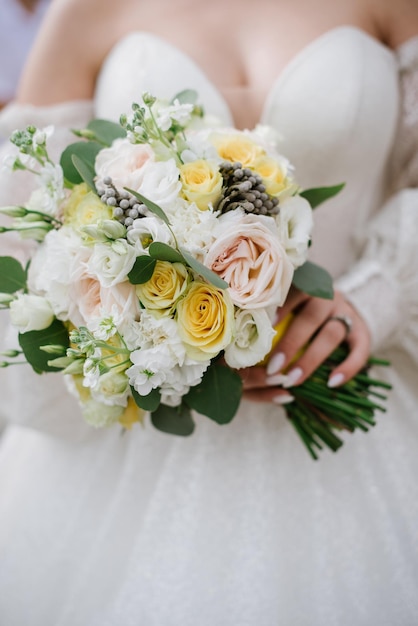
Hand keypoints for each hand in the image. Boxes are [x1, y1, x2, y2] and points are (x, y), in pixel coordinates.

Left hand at [240, 287, 370, 403]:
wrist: (338, 311)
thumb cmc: (297, 315)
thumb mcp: (283, 311)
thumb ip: (263, 323)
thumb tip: (228, 352)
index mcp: (303, 287)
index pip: (292, 291)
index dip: (278, 308)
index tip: (262, 327)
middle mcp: (326, 296)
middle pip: (311, 316)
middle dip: (291, 342)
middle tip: (273, 367)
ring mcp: (346, 312)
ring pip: (332, 332)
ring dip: (312, 357)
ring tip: (293, 379)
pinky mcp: (362, 332)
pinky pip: (360, 349)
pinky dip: (348, 367)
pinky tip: (332, 383)